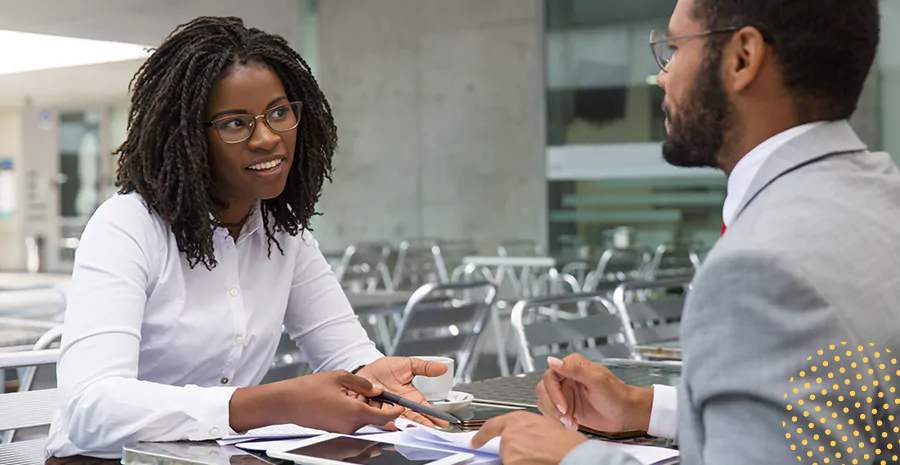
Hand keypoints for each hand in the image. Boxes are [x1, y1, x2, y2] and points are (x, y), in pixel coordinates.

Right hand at [229, 370, 404, 433]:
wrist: (286, 403)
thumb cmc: (308, 390)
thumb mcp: (340, 377)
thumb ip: (363, 384)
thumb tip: (377, 390)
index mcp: (355, 412)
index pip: (385, 417)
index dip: (396, 412)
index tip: (401, 407)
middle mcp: (350, 426)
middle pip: (375, 422)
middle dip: (381, 412)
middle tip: (381, 399)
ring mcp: (342, 432)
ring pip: (364, 425)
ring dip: (367, 414)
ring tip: (360, 399)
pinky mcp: (334, 433)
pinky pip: (352, 427)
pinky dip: (355, 417)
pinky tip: (347, 405)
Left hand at [355, 356, 448, 427]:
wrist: (365, 368)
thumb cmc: (385, 369)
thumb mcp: (408, 365)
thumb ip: (425, 367)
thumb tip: (442, 367)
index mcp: (410, 398)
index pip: (424, 409)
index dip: (433, 415)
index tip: (442, 421)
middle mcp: (399, 407)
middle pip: (412, 419)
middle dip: (421, 425)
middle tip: (429, 430)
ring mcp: (385, 410)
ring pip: (396, 420)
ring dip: (403, 424)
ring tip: (410, 426)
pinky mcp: (372, 411)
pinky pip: (378, 418)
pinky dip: (384, 421)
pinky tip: (391, 423)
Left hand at [470, 411, 586, 464]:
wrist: (570, 454)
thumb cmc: (564, 442)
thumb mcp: (543, 425)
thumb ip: (526, 428)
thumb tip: (523, 435)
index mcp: (517, 419)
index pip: (490, 426)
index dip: (481, 436)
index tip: (475, 442)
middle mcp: (509, 433)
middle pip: (503, 446)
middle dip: (515, 451)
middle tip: (534, 451)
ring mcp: (508, 450)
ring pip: (509, 459)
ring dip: (520, 460)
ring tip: (539, 456)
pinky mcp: (509, 463)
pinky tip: (536, 462)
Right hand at [535, 354, 652, 432]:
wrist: (626, 413)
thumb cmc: (616, 395)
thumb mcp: (597, 380)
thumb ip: (575, 369)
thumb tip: (553, 360)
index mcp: (572, 367)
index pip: (550, 376)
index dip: (553, 392)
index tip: (563, 405)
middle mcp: (566, 378)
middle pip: (543, 390)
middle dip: (553, 406)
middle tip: (566, 415)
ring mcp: (565, 393)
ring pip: (545, 402)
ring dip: (555, 415)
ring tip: (570, 422)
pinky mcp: (566, 408)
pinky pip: (551, 413)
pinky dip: (558, 421)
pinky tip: (572, 424)